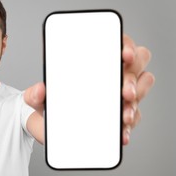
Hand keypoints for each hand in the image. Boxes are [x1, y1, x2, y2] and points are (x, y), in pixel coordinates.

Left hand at [24, 34, 154, 145]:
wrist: (48, 127)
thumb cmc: (49, 103)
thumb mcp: (38, 98)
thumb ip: (34, 94)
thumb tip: (40, 90)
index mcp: (94, 60)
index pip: (118, 43)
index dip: (126, 45)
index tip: (124, 55)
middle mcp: (111, 73)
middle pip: (137, 64)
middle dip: (133, 77)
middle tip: (124, 92)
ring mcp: (119, 93)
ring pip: (141, 89)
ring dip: (135, 101)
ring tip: (123, 114)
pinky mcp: (120, 114)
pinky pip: (133, 117)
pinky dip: (129, 125)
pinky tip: (122, 132)